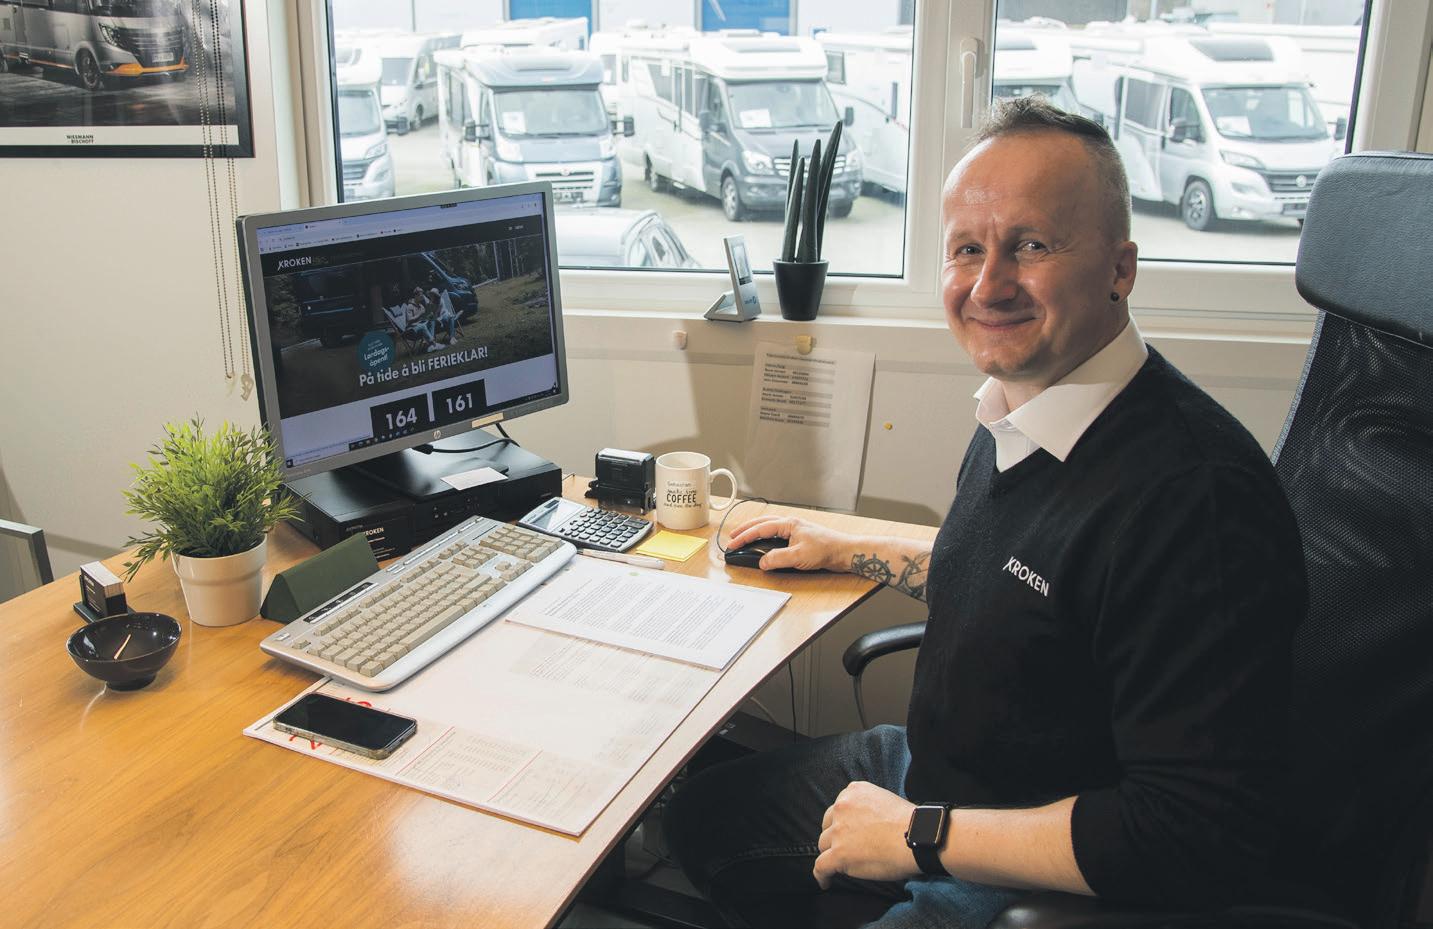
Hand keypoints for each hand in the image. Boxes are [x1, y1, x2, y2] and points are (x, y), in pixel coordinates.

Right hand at [724, 515, 859, 571]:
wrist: (844, 552)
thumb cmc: (827, 549)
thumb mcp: (799, 556)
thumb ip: (778, 559)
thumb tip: (762, 562)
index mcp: (789, 524)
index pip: (761, 529)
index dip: (745, 536)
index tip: (733, 544)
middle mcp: (790, 524)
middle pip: (762, 523)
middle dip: (745, 530)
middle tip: (732, 538)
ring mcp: (795, 530)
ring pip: (769, 526)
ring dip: (755, 531)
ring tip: (743, 538)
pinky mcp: (798, 538)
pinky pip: (776, 534)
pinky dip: (765, 536)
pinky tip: (763, 542)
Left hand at [813, 781, 919, 889]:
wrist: (919, 837)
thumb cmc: (911, 823)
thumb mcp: (884, 799)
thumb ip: (867, 807)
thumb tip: (864, 825)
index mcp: (854, 792)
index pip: (839, 809)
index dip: (842, 823)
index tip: (847, 833)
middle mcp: (842, 807)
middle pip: (828, 826)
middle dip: (836, 837)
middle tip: (848, 848)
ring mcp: (839, 830)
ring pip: (824, 845)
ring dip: (832, 854)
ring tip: (840, 866)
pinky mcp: (839, 853)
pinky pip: (821, 866)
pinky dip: (822, 875)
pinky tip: (825, 882)